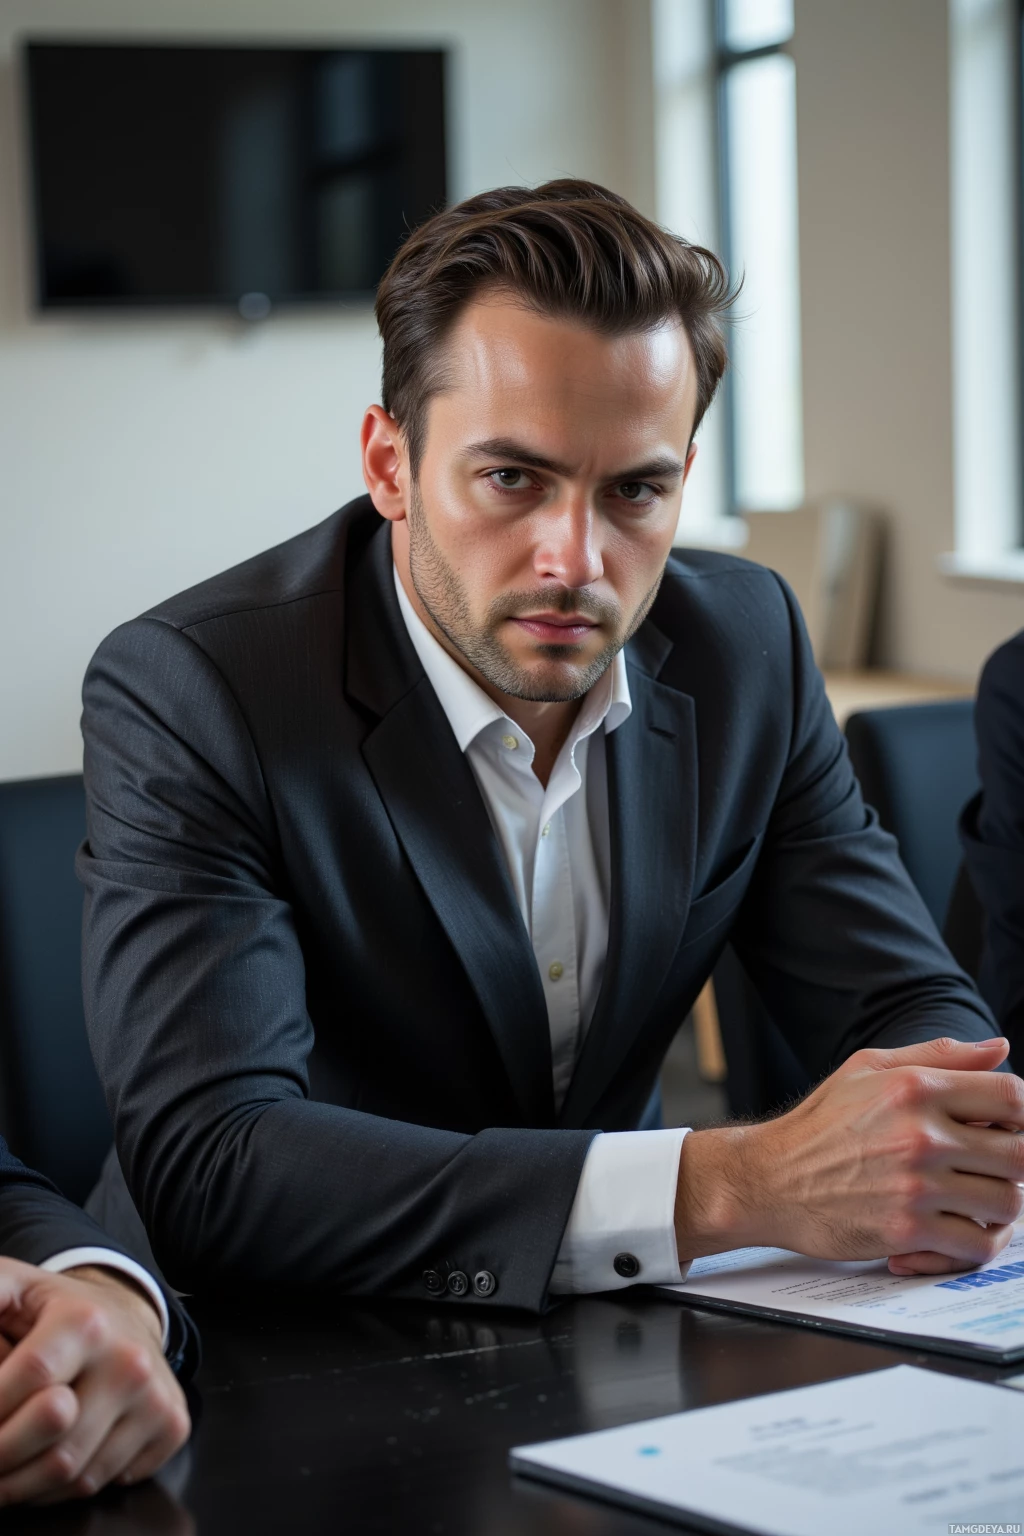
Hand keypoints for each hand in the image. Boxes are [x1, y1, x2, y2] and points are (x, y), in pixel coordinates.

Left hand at [0, 1260, 189, 1505]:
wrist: (127, 1313)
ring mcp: (155, 1396)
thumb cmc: (58, 1311)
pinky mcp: (171, 1425)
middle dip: (4, 1462)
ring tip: (10, 1465)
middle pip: (56, 1443)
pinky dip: (70, 1487)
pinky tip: (54, 1458)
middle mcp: (129, 1359)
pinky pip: (107, 1483)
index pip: (31, 1380)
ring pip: (79, 1476)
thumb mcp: (14, 1289)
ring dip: (30, 1485)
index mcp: (86, 1321)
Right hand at [676, 1036, 1023, 1275]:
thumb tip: (998, 1047)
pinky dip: (976, 1245)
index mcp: (915, 1088)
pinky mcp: (906, 1231)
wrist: (768, 1180)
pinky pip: (976, 1246)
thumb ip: (938, 1055)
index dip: (1022, 1114)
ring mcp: (915, 1186)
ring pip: (1007, 1204)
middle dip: (1018, 1163)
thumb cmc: (818, 1125)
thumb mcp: (868, 1068)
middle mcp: (920, 1135)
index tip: (1009, 1127)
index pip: (1011, 1095)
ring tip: (977, 1201)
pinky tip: (954, 1233)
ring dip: (1000, 1206)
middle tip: (994, 1168)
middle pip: (1021, 1154)